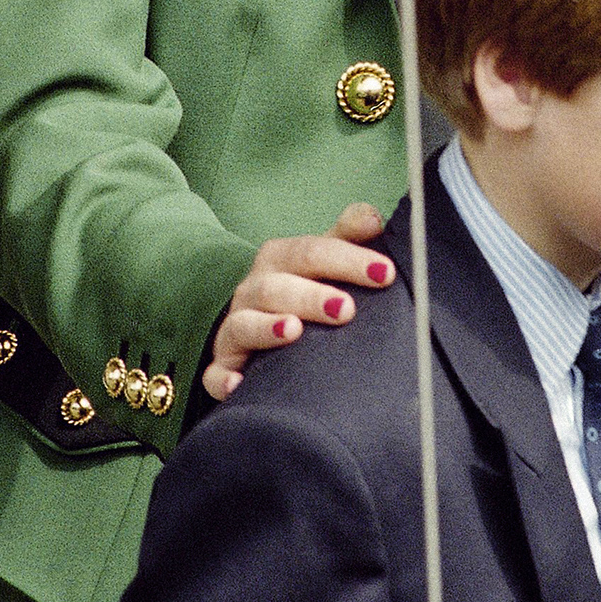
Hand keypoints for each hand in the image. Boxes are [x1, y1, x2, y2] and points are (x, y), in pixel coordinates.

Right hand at [202, 203, 395, 400]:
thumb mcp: (324, 257)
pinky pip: (216, 374)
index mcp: (279, 259)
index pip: (312, 252)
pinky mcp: (223, 366)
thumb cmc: (304, 286)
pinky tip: (240, 383)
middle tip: (347, 309)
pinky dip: (224, 379)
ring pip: (244, 324)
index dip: (349, 260)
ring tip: (294, 331)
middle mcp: (253, 289)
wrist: (259, 323)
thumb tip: (374, 218)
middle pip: (277, 287)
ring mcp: (235, 328)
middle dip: (311, 297)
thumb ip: (348, 235)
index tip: (385, 273)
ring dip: (267, 328)